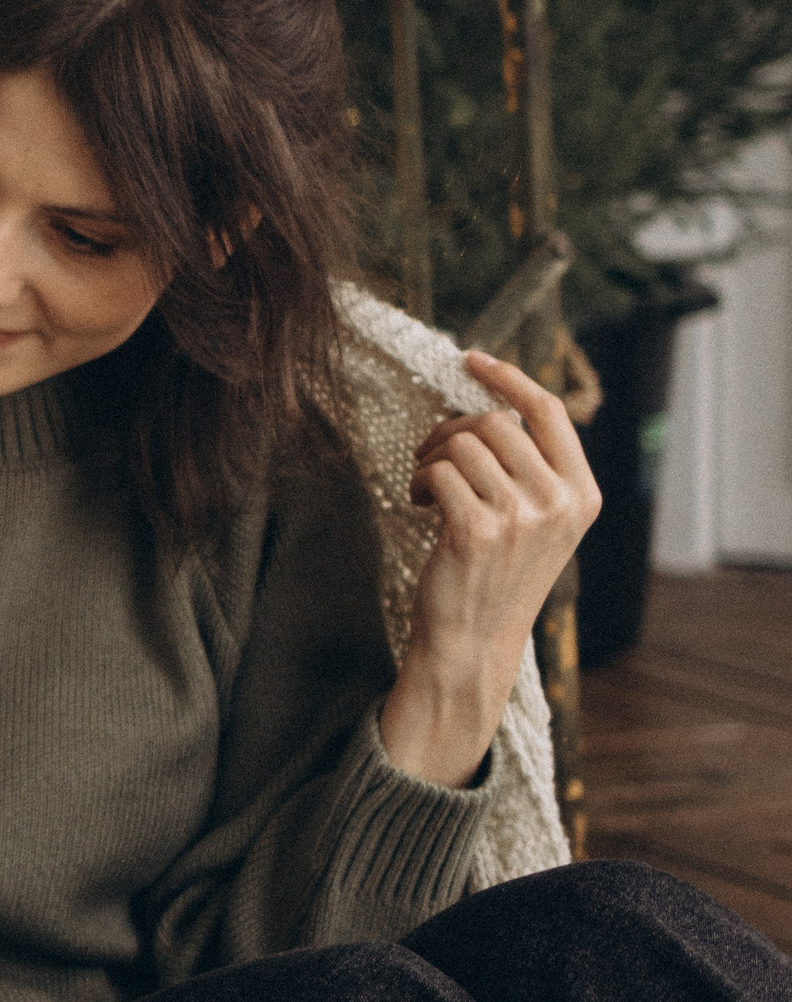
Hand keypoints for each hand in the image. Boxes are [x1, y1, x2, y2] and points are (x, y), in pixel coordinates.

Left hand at [383, 349, 601, 787]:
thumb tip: (494, 406)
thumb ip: (530, 469)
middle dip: (451, 430)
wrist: (473, 641)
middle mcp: (560, 501)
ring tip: (425, 487)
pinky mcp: (478, 530)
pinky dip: (418, 480)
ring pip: (463, 443)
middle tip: (430, 458)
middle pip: (496, 422)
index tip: (471, 360)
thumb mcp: (535, 522)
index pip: (549, 411)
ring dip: (430, 456)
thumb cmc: (494, 576)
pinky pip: (438, 470)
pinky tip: (418, 503)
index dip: (509, 378)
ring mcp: (522, 517)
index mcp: (583, 494)